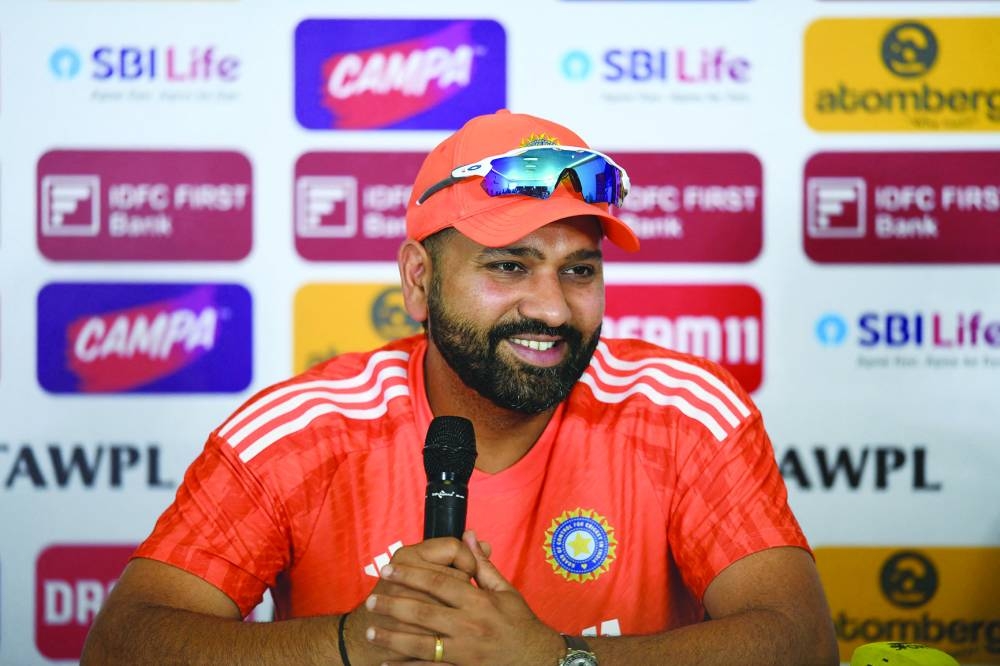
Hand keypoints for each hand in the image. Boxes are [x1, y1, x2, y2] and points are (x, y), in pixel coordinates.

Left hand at [364, 530, 563, 665]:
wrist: (536, 659)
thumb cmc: (519, 622)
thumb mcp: (505, 591)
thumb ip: (482, 565)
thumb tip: (468, 535)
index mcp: (479, 602)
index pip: (439, 583)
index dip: (411, 575)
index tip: (388, 569)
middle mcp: (469, 626)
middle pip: (423, 612)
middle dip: (393, 606)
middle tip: (370, 601)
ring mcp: (464, 652)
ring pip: (421, 645)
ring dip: (393, 638)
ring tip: (371, 631)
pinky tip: (387, 662)